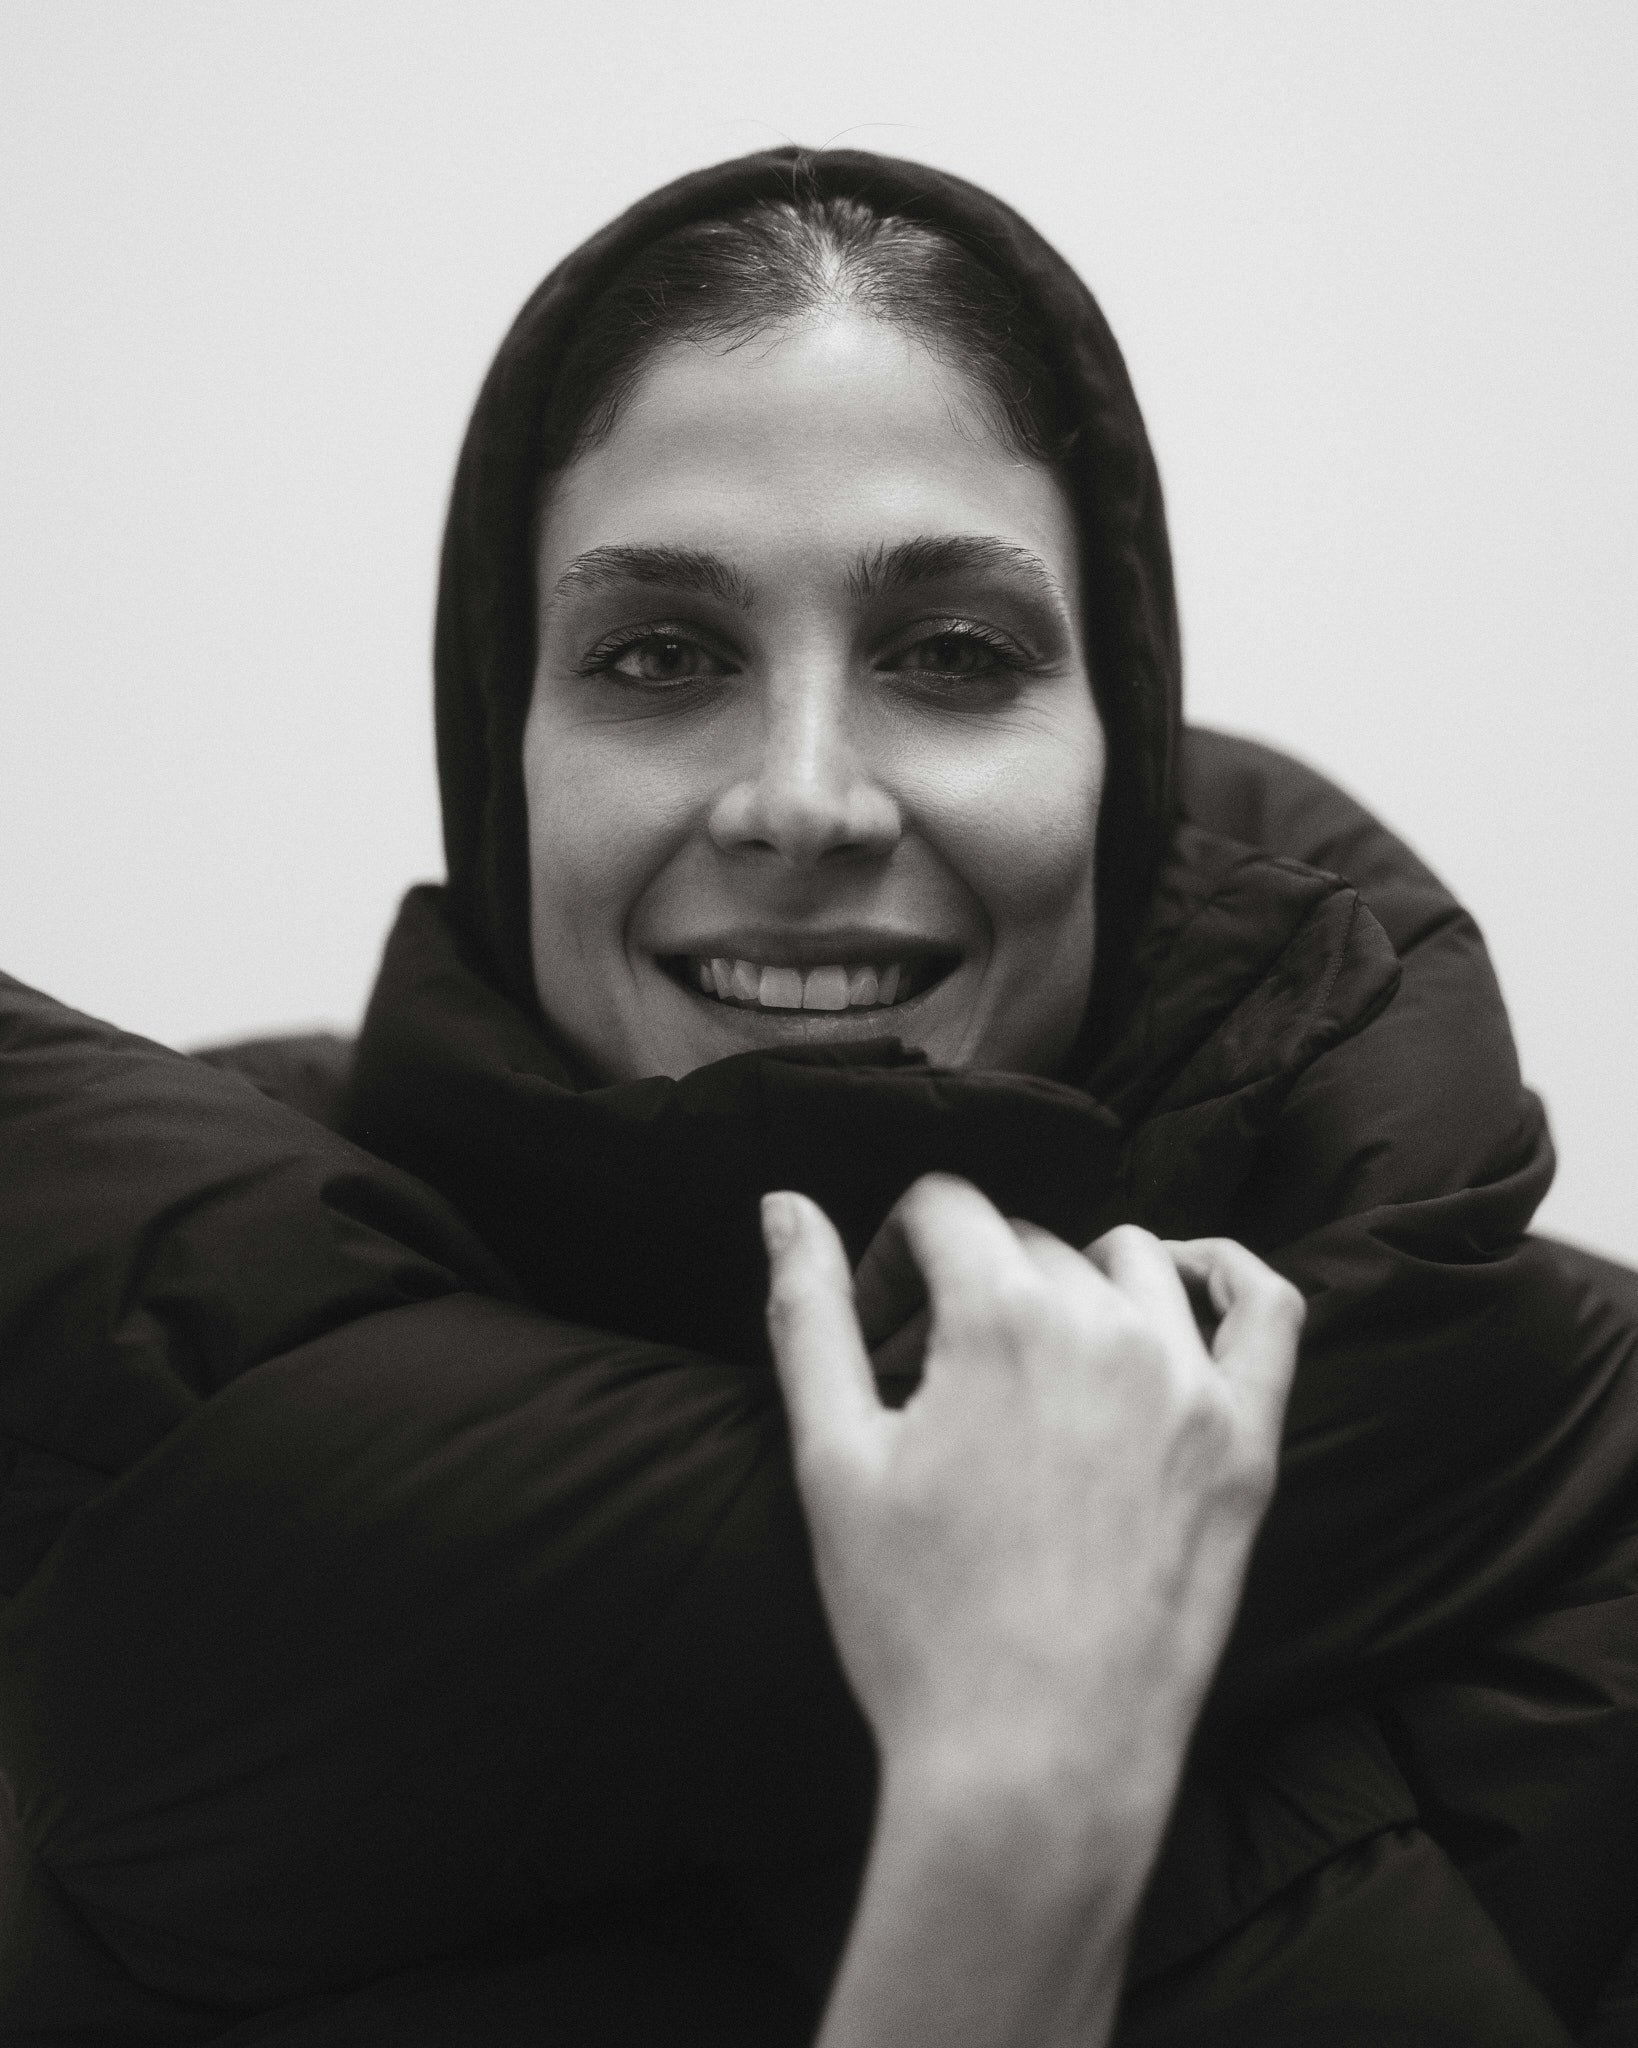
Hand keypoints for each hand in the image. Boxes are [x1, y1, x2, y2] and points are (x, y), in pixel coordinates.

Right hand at [764, 1175, 1302, 1798]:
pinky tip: (1182, 1283)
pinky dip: (1224, 1272)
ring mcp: (1190, 1383)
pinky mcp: (1246, 1443)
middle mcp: (1106, 1325)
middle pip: (1027, 1243)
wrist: (1036, 1762)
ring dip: (1073, 1284)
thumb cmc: (918, 1621)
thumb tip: (784, 1202)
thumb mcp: (831, 1459)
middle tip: (940, 1392)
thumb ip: (809, 1312)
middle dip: (971, 1288)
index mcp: (999, 1317)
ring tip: (1035, 1368)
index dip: (895, 1257)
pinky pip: (1265, 1310)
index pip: (944, 1208)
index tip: (880, 1339)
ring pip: (1129, 1264)